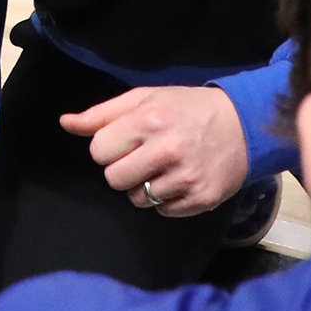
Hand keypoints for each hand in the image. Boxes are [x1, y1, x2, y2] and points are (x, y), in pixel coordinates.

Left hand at [60, 84, 249, 215]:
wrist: (245, 124)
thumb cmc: (188, 108)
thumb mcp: (145, 98)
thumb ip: (102, 114)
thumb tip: (65, 123)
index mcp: (148, 120)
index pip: (99, 151)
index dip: (109, 147)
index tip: (127, 140)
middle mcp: (166, 150)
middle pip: (114, 179)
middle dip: (124, 169)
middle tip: (144, 156)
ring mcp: (185, 178)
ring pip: (137, 199)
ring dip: (144, 186)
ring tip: (164, 167)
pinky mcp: (201, 199)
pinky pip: (163, 211)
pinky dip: (167, 199)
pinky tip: (180, 179)